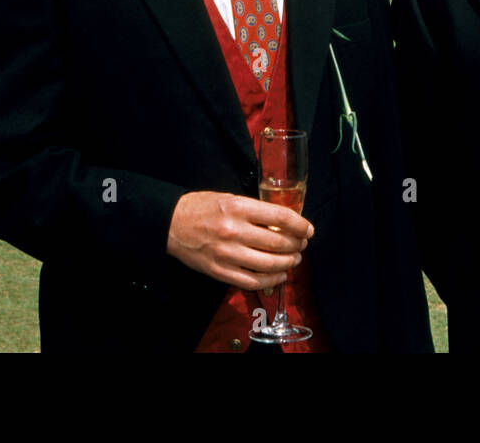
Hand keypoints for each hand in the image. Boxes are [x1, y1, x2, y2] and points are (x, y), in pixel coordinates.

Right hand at [166, 191, 312, 290]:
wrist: (171, 223)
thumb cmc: (202, 207)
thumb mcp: (230, 198)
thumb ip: (255, 210)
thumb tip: (283, 222)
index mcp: (239, 208)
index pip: (280, 217)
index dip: (300, 225)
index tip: (308, 229)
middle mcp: (234, 231)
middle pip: (278, 243)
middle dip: (297, 245)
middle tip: (302, 245)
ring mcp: (227, 254)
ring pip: (269, 265)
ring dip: (288, 263)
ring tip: (294, 259)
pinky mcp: (220, 271)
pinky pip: (252, 281)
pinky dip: (271, 280)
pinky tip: (279, 275)